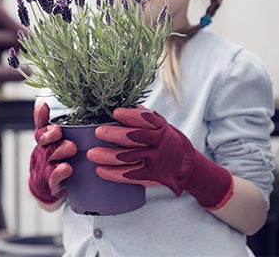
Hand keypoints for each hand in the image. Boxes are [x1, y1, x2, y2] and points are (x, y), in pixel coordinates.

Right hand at [28, 102, 76, 204]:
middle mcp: (44, 153)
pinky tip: (66, 168)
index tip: (45, 107)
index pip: (40, 127)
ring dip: (59, 152)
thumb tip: (43, 103)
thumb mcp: (51, 139)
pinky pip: (54, 178)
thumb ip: (47, 122)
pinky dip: (59, 173)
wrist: (46, 188)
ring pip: (50, 158)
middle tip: (58, 131)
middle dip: (50, 135)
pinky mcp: (52, 184)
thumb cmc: (53, 159)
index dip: (41, 118)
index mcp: (44, 141)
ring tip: (70, 147)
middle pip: (45, 142)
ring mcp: (47, 168)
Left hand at [87, 107, 233, 209]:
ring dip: (109, 156)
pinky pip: (131, 175)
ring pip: (130, 158)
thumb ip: (141, 116)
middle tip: (98, 132)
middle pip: (136, 139)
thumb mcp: (158, 124)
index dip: (131, 116)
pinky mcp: (151, 176)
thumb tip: (120, 103)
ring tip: (92, 154)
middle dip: (116, 135)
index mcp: (160, 127)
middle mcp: (159, 144)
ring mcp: (155, 161)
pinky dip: (114, 173)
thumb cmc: (163, 139)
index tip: (116, 112)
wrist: (186, 164)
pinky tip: (100, 170)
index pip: (147, 120)